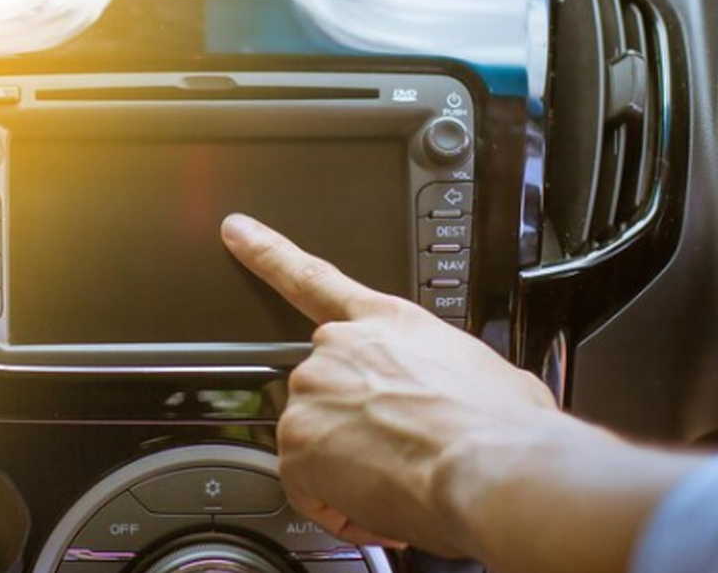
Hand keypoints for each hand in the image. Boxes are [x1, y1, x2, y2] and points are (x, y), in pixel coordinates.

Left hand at [221, 213, 561, 557]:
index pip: (310, 277)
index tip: (236, 232)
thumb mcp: (483, 371)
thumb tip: (461, 396)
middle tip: (403, 455)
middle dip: (355, 429)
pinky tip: (382, 508)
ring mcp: (312, 391)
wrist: (495, 465)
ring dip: (352, 471)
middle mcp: (339, 346)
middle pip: (326, 391)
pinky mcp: (297, 441)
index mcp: (386, 321)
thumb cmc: (504, 424)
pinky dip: (339, 509)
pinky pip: (309, 489)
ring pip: (318, 442)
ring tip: (406, 480)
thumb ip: (444, 371)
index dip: (266, 251)